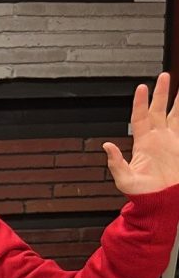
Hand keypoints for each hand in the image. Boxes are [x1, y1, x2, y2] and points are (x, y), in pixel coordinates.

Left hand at [106, 72, 178, 194]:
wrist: (161, 201)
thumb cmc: (141, 193)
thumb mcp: (125, 179)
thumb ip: (116, 163)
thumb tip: (106, 146)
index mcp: (142, 143)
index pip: (140, 117)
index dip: (140, 102)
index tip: (142, 87)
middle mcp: (156, 138)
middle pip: (158, 110)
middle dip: (161, 93)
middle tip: (163, 76)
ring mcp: (170, 141)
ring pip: (175, 115)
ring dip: (177, 101)